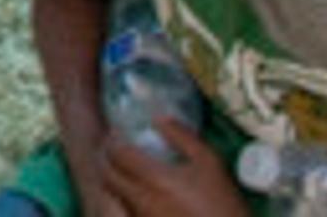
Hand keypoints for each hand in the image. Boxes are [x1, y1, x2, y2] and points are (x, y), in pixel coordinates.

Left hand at [85, 117, 245, 216]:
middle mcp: (141, 199)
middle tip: (115, 148)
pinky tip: (138, 191)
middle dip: (105, 158)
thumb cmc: (222, 201)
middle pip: (106, 176)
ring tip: (124, 168)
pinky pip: (125, 210)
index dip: (112, 140)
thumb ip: (182, 136)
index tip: (117, 132)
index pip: (116, 155)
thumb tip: (158, 118)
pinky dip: (123, 197)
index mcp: (154, 179)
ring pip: (112, 195)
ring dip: (112, 178)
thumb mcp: (210, 162)